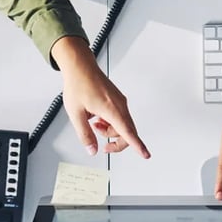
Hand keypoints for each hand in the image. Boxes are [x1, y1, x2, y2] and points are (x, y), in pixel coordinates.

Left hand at [51, 36, 150, 157]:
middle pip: (127, 132)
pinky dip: (110, 122)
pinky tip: (98, 117)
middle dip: (116, 141)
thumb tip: (92, 149)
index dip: (137, 145)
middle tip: (104, 147)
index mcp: (111, 109)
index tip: (146, 154)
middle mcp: (119, 105)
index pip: (127, 132)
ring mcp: (119, 101)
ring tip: (94, 124)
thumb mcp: (76, 114)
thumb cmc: (78, 84)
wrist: (79, 66)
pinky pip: (120, 116)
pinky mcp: (117, 99)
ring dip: (110, 130)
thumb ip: (85, 134)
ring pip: (123, 125)